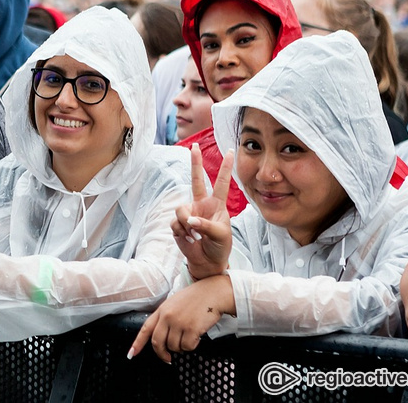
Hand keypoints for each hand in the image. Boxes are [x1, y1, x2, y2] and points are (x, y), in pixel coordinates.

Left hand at [128, 275, 234, 362]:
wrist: (213, 292)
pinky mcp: (191, 329)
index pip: (146, 329)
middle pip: (157, 342)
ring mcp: (178, 322)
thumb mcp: (175, 303)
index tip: (131, 354)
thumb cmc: (196, 298)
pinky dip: (192, 345)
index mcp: (162, 310)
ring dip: (181, 347)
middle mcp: (167, 316)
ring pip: (174, 347)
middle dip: (162, 353)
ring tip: (189, 336)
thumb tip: (163, 338)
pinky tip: (197, 336)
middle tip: (167, 358)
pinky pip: (187, 347)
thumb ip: (166, 318)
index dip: (137, 343)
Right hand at [171, 144, 232, 279]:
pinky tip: (188, 239)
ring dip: (186, 223)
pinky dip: (182, 233)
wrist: (207, 262)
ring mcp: (188, 213)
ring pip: (181, 209)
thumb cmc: (219, 247)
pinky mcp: (177, 224)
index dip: (226, 167)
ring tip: (193, 235)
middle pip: (197, 180)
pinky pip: (175, 223)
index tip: (231, 151)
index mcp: (216, 205)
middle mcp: (201, 205)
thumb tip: (189, 219)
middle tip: (193, 146)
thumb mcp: (221, 235)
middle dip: (195, 163)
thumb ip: (206, 225)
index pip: (221, 183)